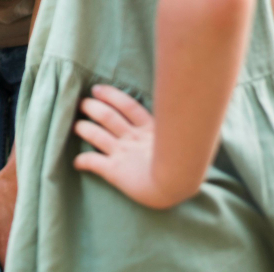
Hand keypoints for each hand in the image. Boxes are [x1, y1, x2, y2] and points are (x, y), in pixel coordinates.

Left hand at [73, 84, 182, 209]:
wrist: (176, 186)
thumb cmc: (188, 165)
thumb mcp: (190, 139)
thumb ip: (184, 120)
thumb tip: (197, 102)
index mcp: (150, 130)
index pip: (128, 106)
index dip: (112, 95)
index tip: (98, 89)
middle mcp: (133, 139)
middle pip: (108, 117)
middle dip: (93, 107)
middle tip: (83, 102)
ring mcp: (123, 154)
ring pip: (97, 136)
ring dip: (85, 129)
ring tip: (76, 125)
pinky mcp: (115, 171)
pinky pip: (95, 164)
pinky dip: (83, 162)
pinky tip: (76, 163)